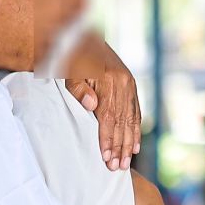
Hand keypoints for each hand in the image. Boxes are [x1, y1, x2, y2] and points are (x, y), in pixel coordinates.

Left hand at [65, 39, 140, 171]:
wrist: (82, 37)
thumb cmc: (71, 57)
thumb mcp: (69, 70)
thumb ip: (79, 88)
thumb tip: (92, 106)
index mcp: (109, 80)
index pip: (109, 117)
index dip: (108, 139)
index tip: (105, 157)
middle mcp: (124, 83)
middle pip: (122, 122)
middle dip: (119, 147)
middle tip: (116, 168)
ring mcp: (130, 84)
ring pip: (131, 119)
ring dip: (128, 144)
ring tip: (126, 163)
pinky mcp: (131, 86)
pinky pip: (136, 112)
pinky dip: (135, 131)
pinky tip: (134, 146)